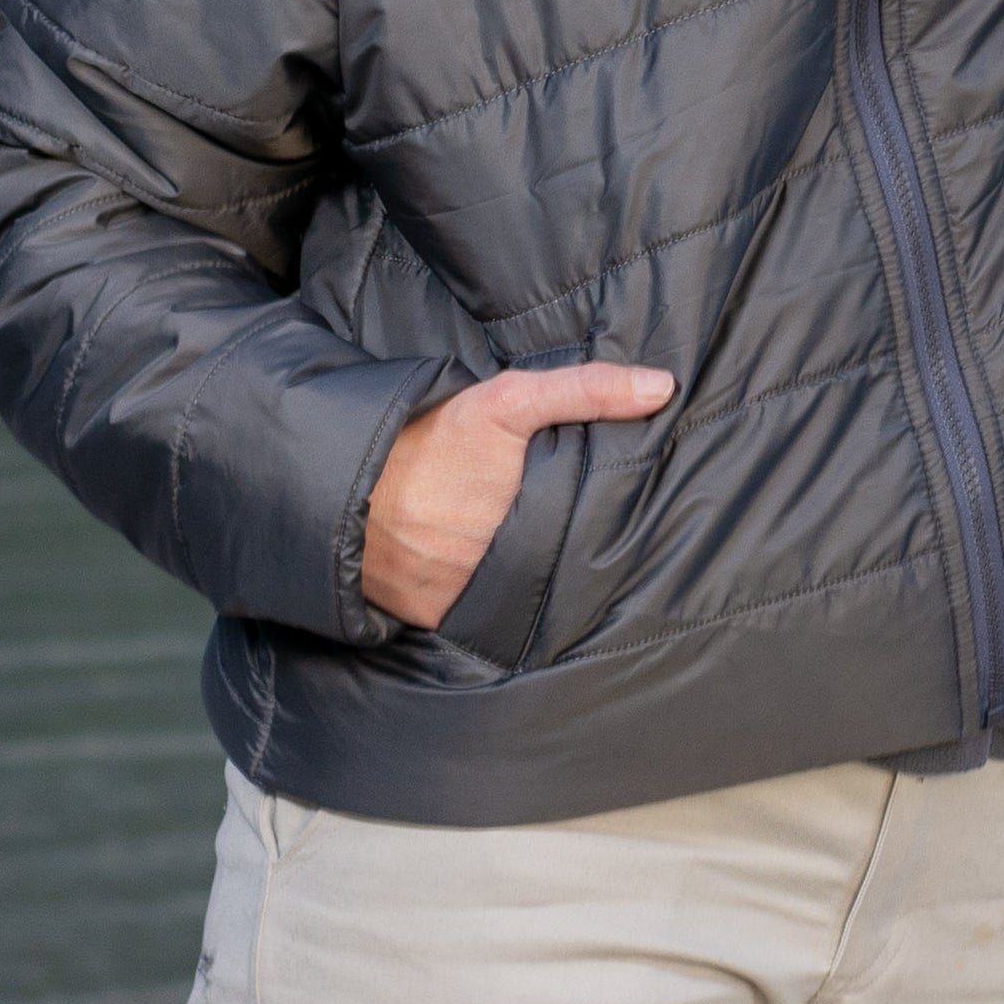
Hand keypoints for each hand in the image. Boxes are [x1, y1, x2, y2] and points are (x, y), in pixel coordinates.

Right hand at [360, 359, 672, 631]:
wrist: (340, 478)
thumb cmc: (429, 435)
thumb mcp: (506, 401)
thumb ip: (586, 391)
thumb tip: (663, 388)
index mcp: (527, 519)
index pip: (590, 538)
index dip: (607, 530)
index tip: (622, 522)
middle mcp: (497, 567)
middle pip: (553, 568)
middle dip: (566, 556)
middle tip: (574, 538)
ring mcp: (462, 596)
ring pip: (516, 595)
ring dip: (527, 581)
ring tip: (537, 557)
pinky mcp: (430, 615)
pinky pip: (471, 615)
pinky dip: (482, 600)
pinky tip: (493, 579)